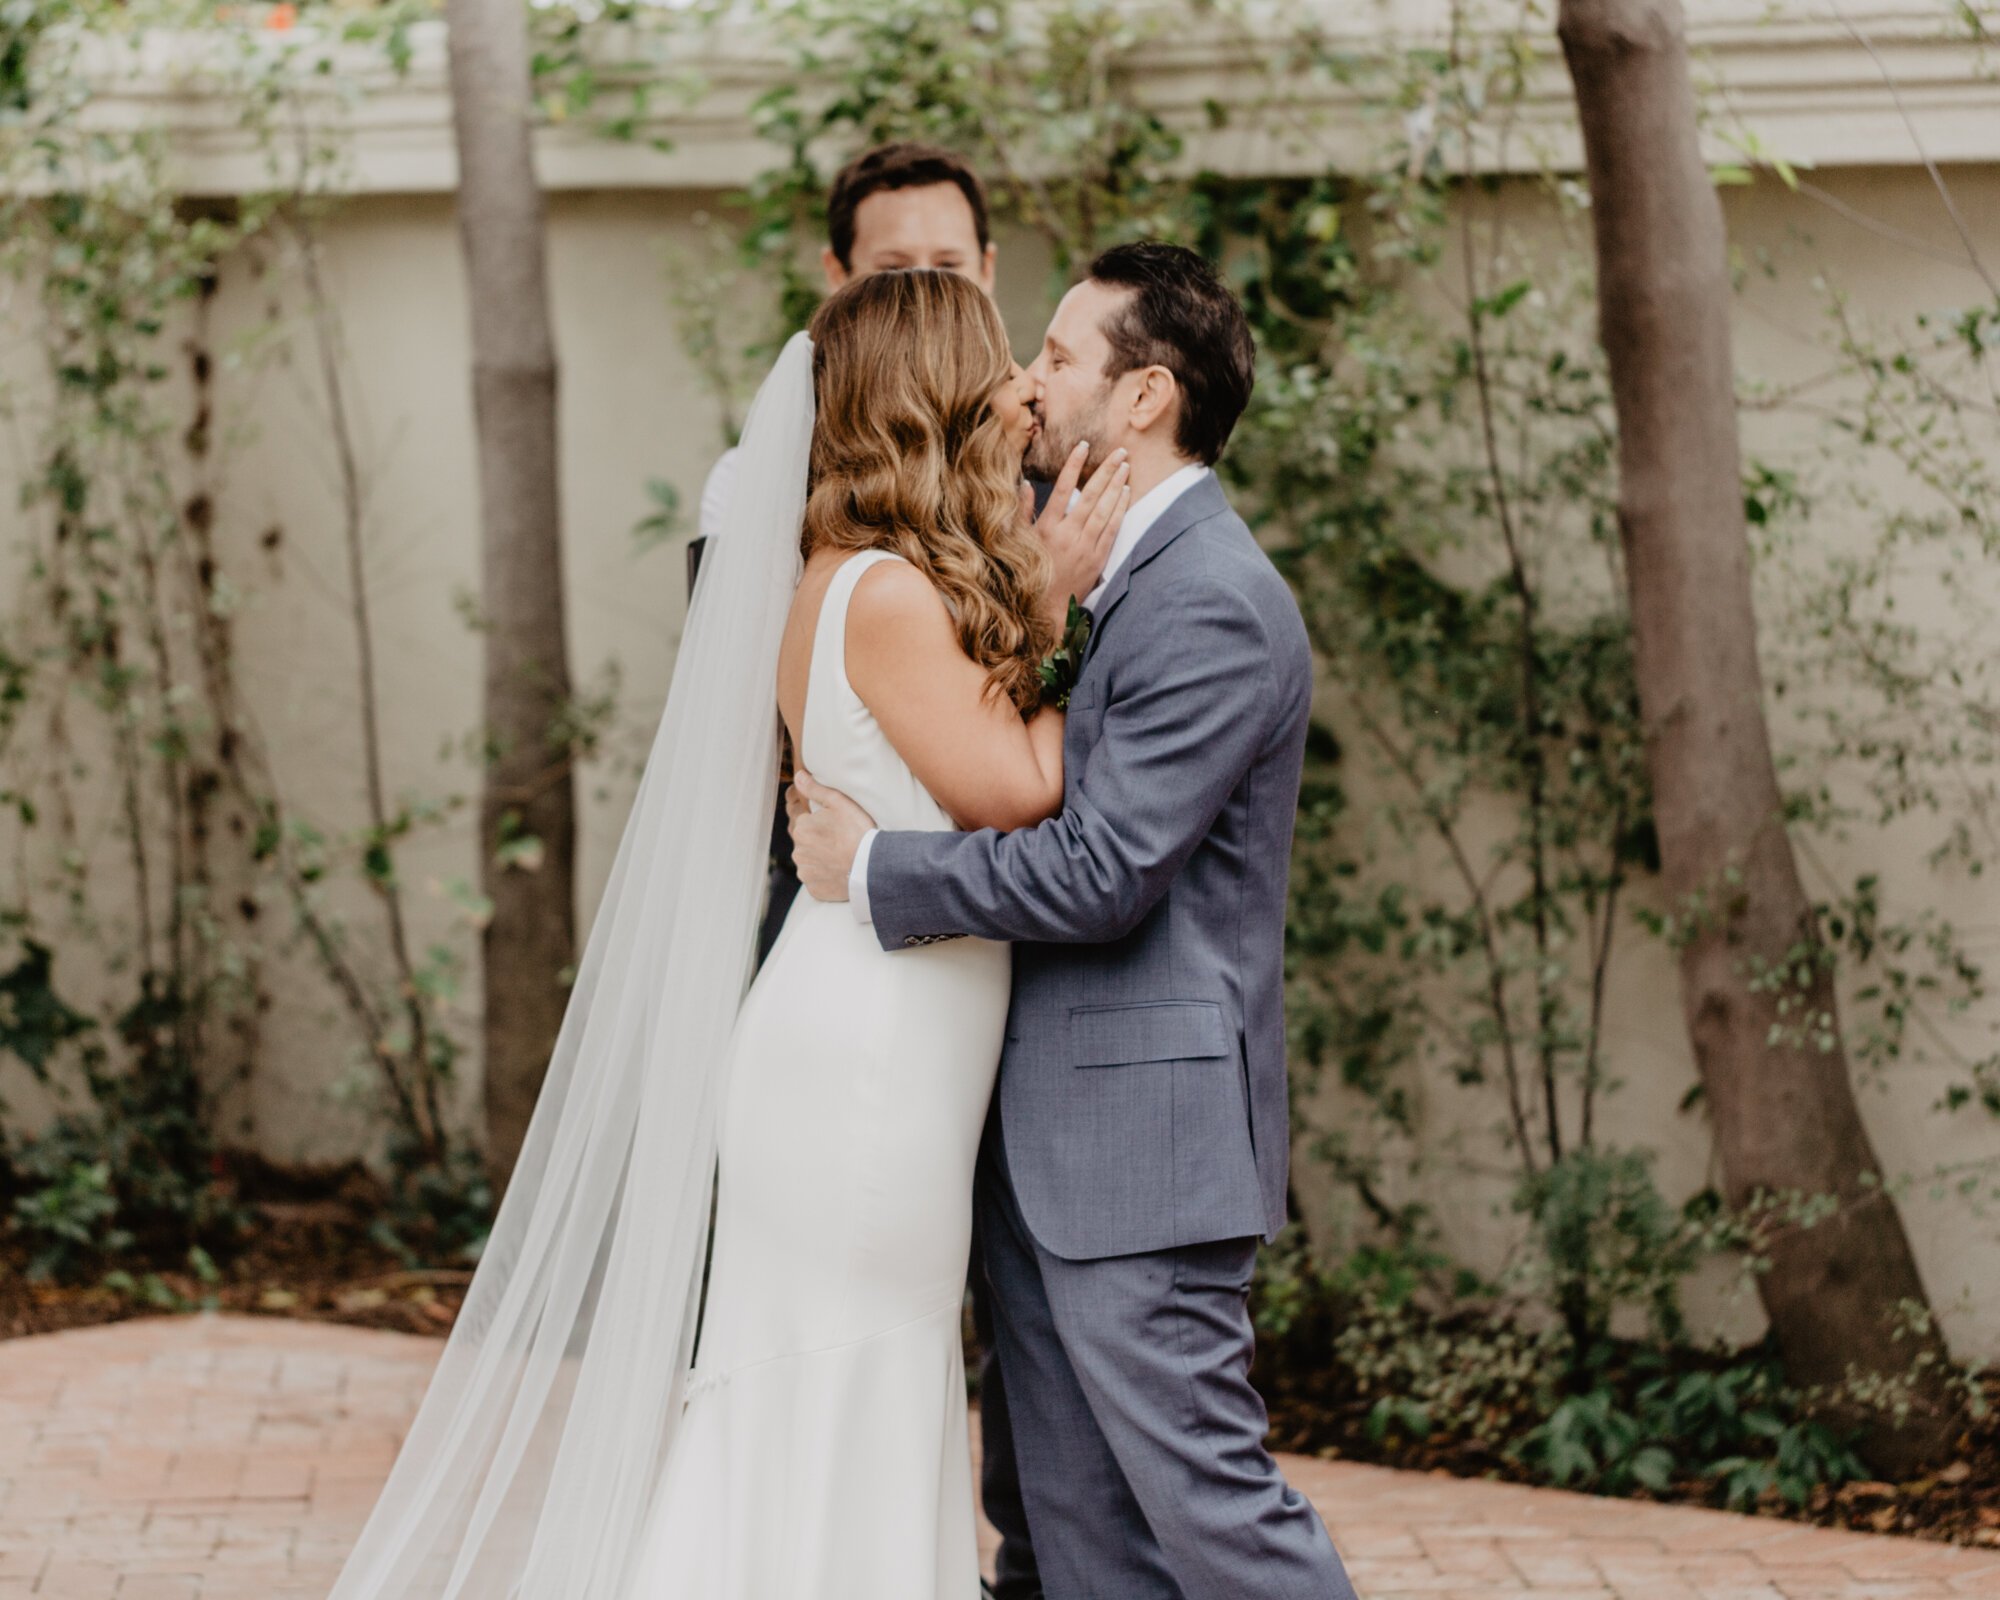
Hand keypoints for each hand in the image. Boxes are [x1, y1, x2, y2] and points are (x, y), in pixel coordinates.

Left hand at [787, 770, 876, 902]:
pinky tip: (838, 870)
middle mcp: (798, 851)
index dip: (810, 814)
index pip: (797, 816)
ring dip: (817, 856)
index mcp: (801, 828)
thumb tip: (797, 777)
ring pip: (808, 860)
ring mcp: (805, 872)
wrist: (871, 867)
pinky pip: (815, 879)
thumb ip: (815, 789)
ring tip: (838, 854)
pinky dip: (823, 875)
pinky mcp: (814, 889)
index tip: (824, 819)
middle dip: (814, 836)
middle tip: (836, 836)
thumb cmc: (857, 831)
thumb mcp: (839, 802)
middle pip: (803, 839)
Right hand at [1026, 442, 1131, 626]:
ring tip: (1126, 467)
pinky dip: (1120, 510)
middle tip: (1120, 451)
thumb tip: (1025, 484)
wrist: (1047, 608)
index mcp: (1047, 528)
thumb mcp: (1019, 541)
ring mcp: (1085, 547)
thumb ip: (1022, 512)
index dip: (1073, 465)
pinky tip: (1126, 494)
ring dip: (1117, 486)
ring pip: (1105, 510)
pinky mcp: (1098, 558)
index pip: (1063, 488)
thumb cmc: (1030, 572)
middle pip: (1091, 495)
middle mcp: (1068, 535)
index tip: (1083, 446)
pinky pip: (1112, 529)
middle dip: (1107, 471)